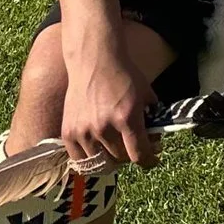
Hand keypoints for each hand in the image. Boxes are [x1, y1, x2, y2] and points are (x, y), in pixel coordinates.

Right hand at [60, 41, 156, 168]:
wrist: (94, 61)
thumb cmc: (124, 75)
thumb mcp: (147, 94)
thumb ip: (152, 117)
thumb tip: (154, 139)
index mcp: (127, 118)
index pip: (139, 155)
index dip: (149, 160)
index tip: (153, 160)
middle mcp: (104, 127)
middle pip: (121, 159)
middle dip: (132, 155)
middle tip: (135, 146)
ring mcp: (83, 132)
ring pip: (101, 162)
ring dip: (112, 159)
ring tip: (117, 149)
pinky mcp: (68, 133)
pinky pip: (80, 160)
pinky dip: (91, 159)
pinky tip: (98, 151)